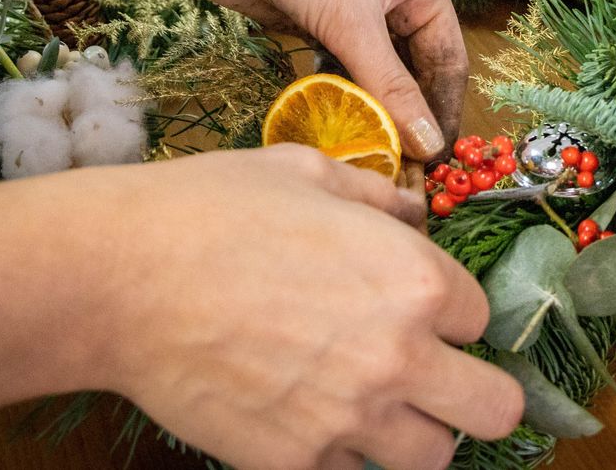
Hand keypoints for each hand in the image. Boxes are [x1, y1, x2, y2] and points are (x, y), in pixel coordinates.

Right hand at [93, 147, 523, 469]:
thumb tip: (414, 211)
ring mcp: (349, 419)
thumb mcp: (306, 173)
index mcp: (414, 279)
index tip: (417, 307)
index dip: (450, 310)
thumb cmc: (211, 209)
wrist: (120, 277)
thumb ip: (378, 196)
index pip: (481, 316)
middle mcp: (398, 355)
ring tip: (378, 407)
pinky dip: (343, 456)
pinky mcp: (294, 463)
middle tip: (435, 377)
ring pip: (434, 457)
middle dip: (472, 390)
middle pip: (495, 408)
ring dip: (416, 432)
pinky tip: (313, 422)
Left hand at [131, 0, 466, 160]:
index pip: (448, 58)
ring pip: (374, 71)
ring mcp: (352, 8)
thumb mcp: (351, 22)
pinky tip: (337, 125)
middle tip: (403, 168)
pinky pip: (338, 69)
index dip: (444, 109)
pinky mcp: (314, 21)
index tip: (435, 161)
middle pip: (413, 69)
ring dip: (372, 109)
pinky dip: (340, 95)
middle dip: (408, 115)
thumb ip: (390, 87)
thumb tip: (428, 146)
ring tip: (371, 154)